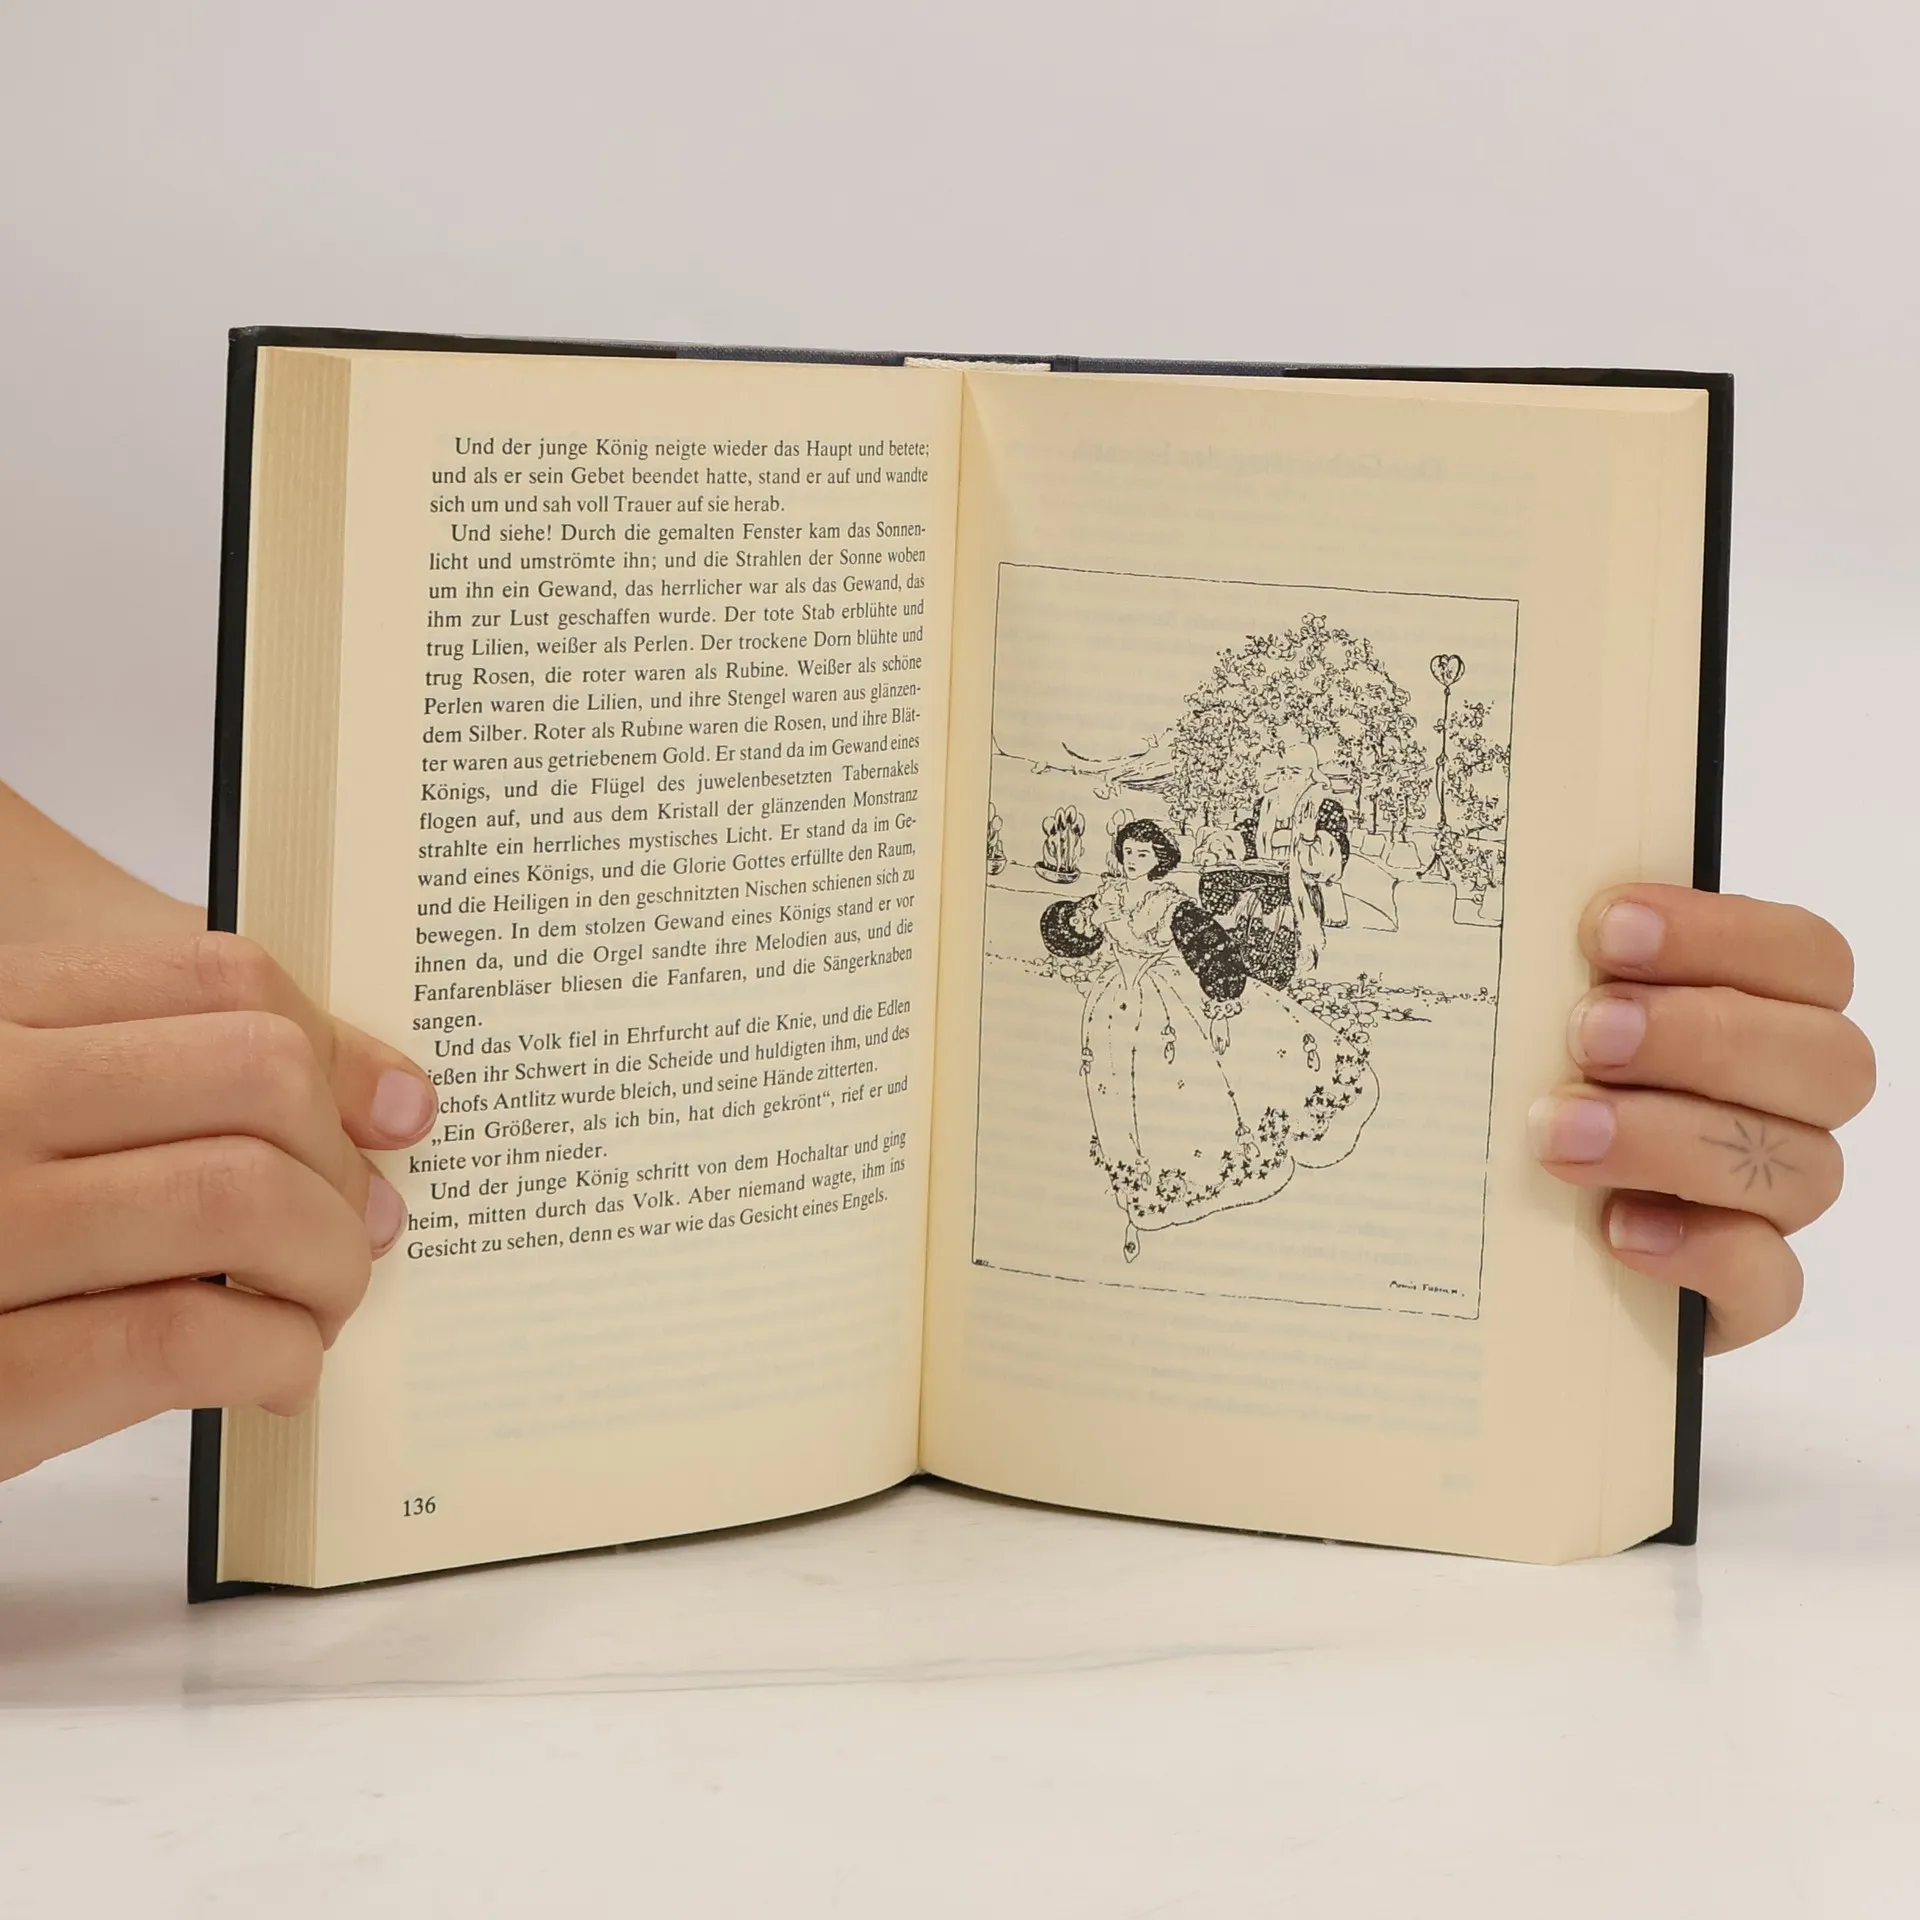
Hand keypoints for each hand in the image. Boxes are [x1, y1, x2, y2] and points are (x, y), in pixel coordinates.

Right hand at [0, 935, 437, 1479]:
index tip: (388, 1117)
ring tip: (318, 1307)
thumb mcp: (38, 1106)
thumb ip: (181, 1076)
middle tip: (355, 1231)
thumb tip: (398, 1104)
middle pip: (257, 1077)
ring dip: (327, 1266)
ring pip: (239, 1199)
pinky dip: (274, 1356)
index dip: (337, 1052)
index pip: (218, 976)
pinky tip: (273, 1372)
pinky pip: (184, 1336)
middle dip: (342, 1167)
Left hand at [1531, 886, 1873, 1352]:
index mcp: (1762, 1013)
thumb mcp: (1533, 1019)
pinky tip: (1617, 1228)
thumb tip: (1512, 895)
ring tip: (1558, 1133)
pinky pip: (1770, 1281)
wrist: (1494, 1233)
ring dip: (1672, 1139)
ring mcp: (1771, 1204)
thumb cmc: (1526, 1086)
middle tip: (1586, 1034)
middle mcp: (1786, 1106)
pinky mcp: (1741, 1295)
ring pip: (1802, 1168)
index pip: (1807, 958)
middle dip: (1701, 1037)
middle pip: (1826, 1061)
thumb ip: (1558, 969)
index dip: (1721, 935)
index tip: (1606, 929)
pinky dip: (1700, 1251)